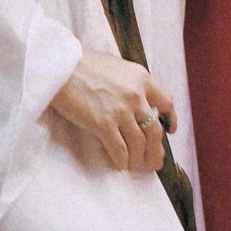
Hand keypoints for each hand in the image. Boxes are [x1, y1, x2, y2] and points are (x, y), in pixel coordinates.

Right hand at [49, 48, 176, 172]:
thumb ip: (130, 82)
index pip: (165, 102)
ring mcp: (121, 110)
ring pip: (139, 143)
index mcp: (142, 78)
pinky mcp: (104, 124)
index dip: (170, 119)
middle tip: (154, 162)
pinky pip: (119, 149)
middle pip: (155, 130)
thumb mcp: (117, 66)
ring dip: (138, 159)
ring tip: (134, 166)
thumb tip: (136, 100)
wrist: (61, 67)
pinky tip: (119, 165)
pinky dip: (122, 160)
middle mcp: (136, 95)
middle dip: (155, 150)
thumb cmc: (84, 64)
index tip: (169, 130)